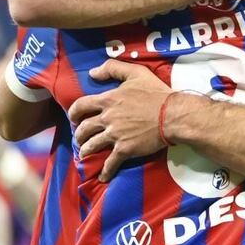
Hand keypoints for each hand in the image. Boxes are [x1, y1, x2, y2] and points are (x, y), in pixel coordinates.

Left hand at [68, 60, 171, 181]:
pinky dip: (105, 171)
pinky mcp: (125, 149)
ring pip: (92, 145)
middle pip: (84, 128)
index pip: (81, 105)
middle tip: (79, 137)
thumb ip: (113, 68)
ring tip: (84, 154)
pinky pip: (110, 163)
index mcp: (108, 100)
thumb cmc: (156, 93)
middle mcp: (107, 118)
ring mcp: (115, 135)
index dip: (74, 112)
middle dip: (78, 134)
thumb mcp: (136, 73)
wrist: (172, 115)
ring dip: (85, 151)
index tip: (73, 117)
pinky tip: (102, 177)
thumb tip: (92, 72)